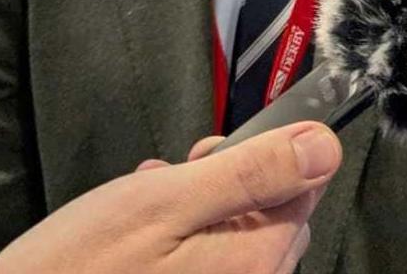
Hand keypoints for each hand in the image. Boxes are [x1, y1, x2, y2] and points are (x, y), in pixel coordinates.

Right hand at [0, 122, 340, 273]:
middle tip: (177, 170)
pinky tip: (142, 226)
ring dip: (202, 206)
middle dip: (232, 182)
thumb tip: (324, 146)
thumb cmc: (82, 266)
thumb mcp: (164, 200)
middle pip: (273, 215)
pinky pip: (207, 262)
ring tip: (149, 194)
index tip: (216, 150)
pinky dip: (183, 236)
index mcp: (256, 260)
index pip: (305, 188)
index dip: (268, 155)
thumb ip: (250, 172)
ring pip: (237, 235)